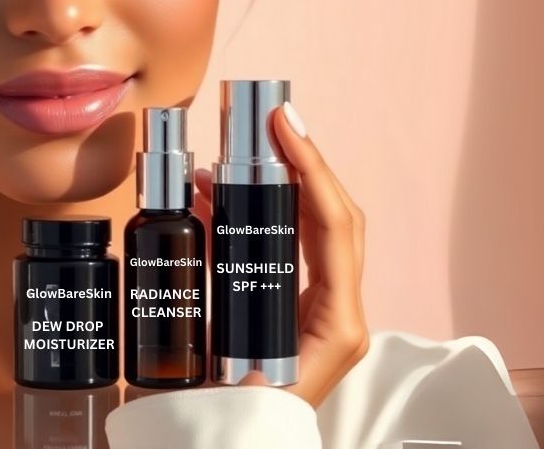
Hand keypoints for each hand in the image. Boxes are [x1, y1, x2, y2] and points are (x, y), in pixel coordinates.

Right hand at [192, 101, 367, 406]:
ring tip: (219, 166)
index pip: (335, 224)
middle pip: (331, 216)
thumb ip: (233, 308)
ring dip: (273, 190)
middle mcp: (341, 315)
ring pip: (310, 230)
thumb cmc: (239, 425)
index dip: (311, 166)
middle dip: (298, 164)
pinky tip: (215, 206)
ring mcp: (323, 315)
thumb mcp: (248, 369)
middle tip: (261, 125)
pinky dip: (257, 221)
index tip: (283, 124)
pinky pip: (288, 254)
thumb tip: (203, 229)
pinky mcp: (302, 318)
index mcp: (338, 324)